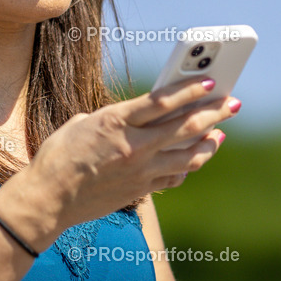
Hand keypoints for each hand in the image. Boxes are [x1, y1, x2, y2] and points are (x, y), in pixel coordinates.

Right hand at [24, 77, 237, 231]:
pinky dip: (188, 165)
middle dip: (214, 112)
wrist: (47, 200)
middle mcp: (133, 147)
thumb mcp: (83, 123)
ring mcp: (140, 172)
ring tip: (220, 131)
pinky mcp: (141, 191)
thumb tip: (137, 115)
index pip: (163, 101)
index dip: (191, 89)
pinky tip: (195, 156)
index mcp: (115, 121)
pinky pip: (175, 177)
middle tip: (232, 103)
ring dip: (210, 142)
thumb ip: (115, 116)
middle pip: (186, 126)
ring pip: (189, 156)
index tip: (211, 80)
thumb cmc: (59, 156)